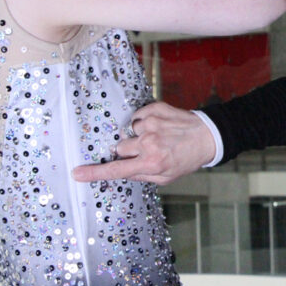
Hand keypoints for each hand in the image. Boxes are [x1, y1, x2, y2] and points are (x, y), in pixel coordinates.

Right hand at [71, 101, 216, 184]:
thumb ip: (140, 174)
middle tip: (146, 152)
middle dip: (128, 151)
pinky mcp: (155, 109)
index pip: (116, 170)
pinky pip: (137, 117)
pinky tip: (160, 126)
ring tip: (159, 138)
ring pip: (129, 132)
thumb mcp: (165, 177)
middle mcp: (149, 143)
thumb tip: (120, 170)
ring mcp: (151, 124)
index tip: (77, 173)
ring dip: (139, 136)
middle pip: (119, 148)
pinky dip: (145, 122)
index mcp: (151, 163)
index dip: (94, 173)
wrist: (207, 136)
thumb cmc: (186, 159)